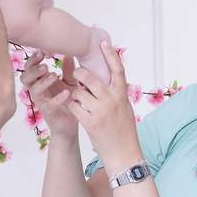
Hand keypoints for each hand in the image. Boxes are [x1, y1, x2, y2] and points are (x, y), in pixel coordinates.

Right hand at [20, 52, 79, 140]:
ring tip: (54, 75)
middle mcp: (38, 91)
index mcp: (40, 81)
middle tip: (44, 64)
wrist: (70, 124)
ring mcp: (42, 102)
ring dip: (42, 82)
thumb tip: (69, 53)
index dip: (33, 60)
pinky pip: (50, 105)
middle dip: (33, 70)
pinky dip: (57, 98)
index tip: (43, 52)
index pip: (30, 68)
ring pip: (34, 90)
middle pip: (25, 78)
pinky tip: (66, 92)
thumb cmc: (67, 101)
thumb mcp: (70, 82)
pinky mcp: (49, 113)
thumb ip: (68, 69)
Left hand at [68, 43, 141, 170]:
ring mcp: (101, 111)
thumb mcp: (124, 108)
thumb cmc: (124, 131)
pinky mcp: (90, 122)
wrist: (124, 155)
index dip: (109, 54)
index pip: (117, 68)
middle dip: (79, 73)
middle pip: (89, 76)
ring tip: (79, 100)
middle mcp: (112, 100)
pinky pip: (74, 106)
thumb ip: (115, 93)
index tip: (102, 42)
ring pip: (78, 91)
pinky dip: (73, 107)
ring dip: (75, 94)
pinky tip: (77, 111)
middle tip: (76, 74)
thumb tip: (107, 78)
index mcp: (121, 94)